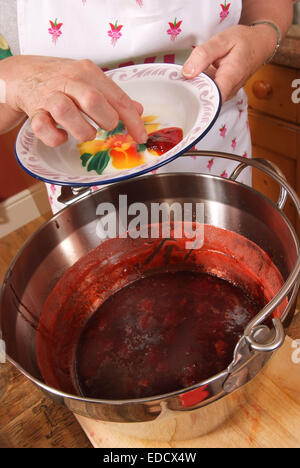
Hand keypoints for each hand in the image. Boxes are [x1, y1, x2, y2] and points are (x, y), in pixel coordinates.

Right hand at [0, 55, 146, 145]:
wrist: (23, 74)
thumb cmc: (62, 80)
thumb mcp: (90, 80)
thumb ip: (113, 96)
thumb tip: (137, 110)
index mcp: (88, 73)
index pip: (118, 98)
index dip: (133, 121)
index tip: (141, 137)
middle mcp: (69, 82)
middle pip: (92, 100)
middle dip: (106, 120)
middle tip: (106, 127)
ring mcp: (50, 96)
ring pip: (66, 113)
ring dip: (82, 130)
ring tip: (86, 133)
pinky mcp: (34, 111)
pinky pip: (43, 127)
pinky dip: (55, 137)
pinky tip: (62, 137)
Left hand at [182, 25, 277, 101]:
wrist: (260, 45)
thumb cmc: (243, 41)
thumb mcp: (223, 40)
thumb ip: (204, 54)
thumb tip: (187, 72)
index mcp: (230, 77)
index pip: (212, 99)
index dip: (195, 100)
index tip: (182, 93)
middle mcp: (229, 91)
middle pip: (205, 101)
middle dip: (189, 95)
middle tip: (177, 84)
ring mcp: (227, 94)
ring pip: (206, 99)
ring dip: (193, 91)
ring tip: (183, 81)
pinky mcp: (223, 93)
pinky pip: (208, 94)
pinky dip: (199, 88)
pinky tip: (193, 80)